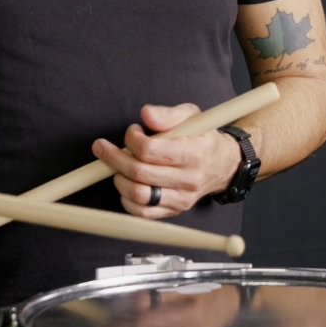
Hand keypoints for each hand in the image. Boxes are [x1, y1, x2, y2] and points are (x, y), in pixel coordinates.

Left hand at [91, 103, 241, 218]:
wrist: (222, 165)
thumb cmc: (202, 138)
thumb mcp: (191, 116)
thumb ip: (168, 114)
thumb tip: (146, 113)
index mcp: (193, 152)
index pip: (150, 150)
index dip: (132, 139)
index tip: (132, 132)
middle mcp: (189, 179)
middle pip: (139, 173)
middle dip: (114, 158)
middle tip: (103, 148)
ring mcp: (181, 198)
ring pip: (138, 195)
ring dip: (119, 179)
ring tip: (117, 166)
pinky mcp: (174, 211)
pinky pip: (143, 213)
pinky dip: (127, 200)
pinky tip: (126, 183)